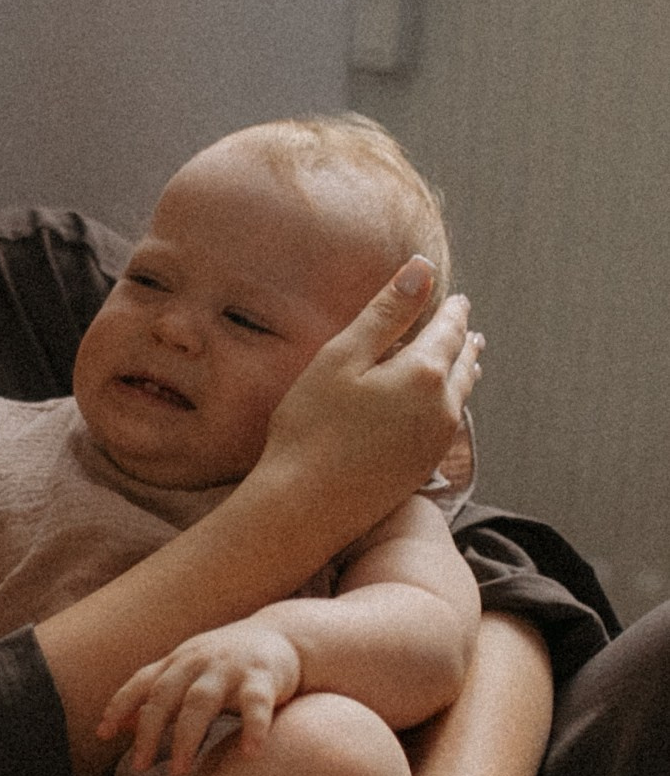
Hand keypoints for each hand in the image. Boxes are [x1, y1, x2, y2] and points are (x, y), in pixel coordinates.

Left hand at [100, 619, 301, 774]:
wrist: (284, 634)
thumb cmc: (226, 663)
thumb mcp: (187, 674)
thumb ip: (155, 697)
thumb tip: (118, 726)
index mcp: (176, 663)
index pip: (141, 683)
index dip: (120, 706)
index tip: (102, 734)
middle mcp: (197, 662)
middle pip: (165, 696)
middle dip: (149, 732)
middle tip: (139, 768)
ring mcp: (229, 668)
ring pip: (201, 701)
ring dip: (186, 737)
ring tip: (178, 771)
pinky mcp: (264, 678)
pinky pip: (256, 705)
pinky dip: (253, 729)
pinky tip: (250, 754)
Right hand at [259, 260, 481, 535]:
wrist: (307, 506)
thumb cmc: (311, 427)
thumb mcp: (341, 358)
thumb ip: (385, 313)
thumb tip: (421, 269)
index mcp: (423, 372)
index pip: (447, 330)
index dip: (452, 311)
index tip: (458, 298)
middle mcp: (441, 406)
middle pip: (462, 363)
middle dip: (464, 340)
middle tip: (468, 326)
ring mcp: (435, 441)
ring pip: (460, 395)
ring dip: (464, 371)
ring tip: (468, 358)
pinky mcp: (422, 468)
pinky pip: (448, 422)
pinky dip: (450, 400)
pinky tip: (441, 404)